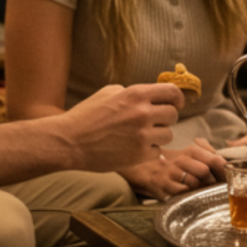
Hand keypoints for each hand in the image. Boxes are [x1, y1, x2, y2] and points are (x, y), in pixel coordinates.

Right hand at [61, 83, 180, 171]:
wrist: (68, 141)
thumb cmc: (85, 116)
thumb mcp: (108, 93)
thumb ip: (132, 92)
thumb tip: (151, 96)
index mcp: (136, 94)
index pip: (172, 92)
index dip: (178, 98)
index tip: (177, 103)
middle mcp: (142, 113)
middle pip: (173, 114)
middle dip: (165, 119)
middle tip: (152, 123)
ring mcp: (142, 135)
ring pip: (168, 135)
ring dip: (158, 136)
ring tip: (139, 137)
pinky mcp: (139, 155)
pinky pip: (157, 151)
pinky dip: (148, 151)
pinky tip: (133, 148)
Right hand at [121, 139, 226, 200]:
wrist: (147, 171)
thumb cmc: (176, 165)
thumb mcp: (191, 154)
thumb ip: (209, 153)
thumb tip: (226, 162)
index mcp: (192, 150)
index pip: (214, 159)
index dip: (223, 171)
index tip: (226, 178)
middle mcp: (181, 159)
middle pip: (205, 172)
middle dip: (210, 182)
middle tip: (209, 186)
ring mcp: (172, 172)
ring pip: (195, 183)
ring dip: (199, 189)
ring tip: (197, 190)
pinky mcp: (164, 185)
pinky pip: (183, 192)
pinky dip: (188, 195)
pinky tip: (186, 194)